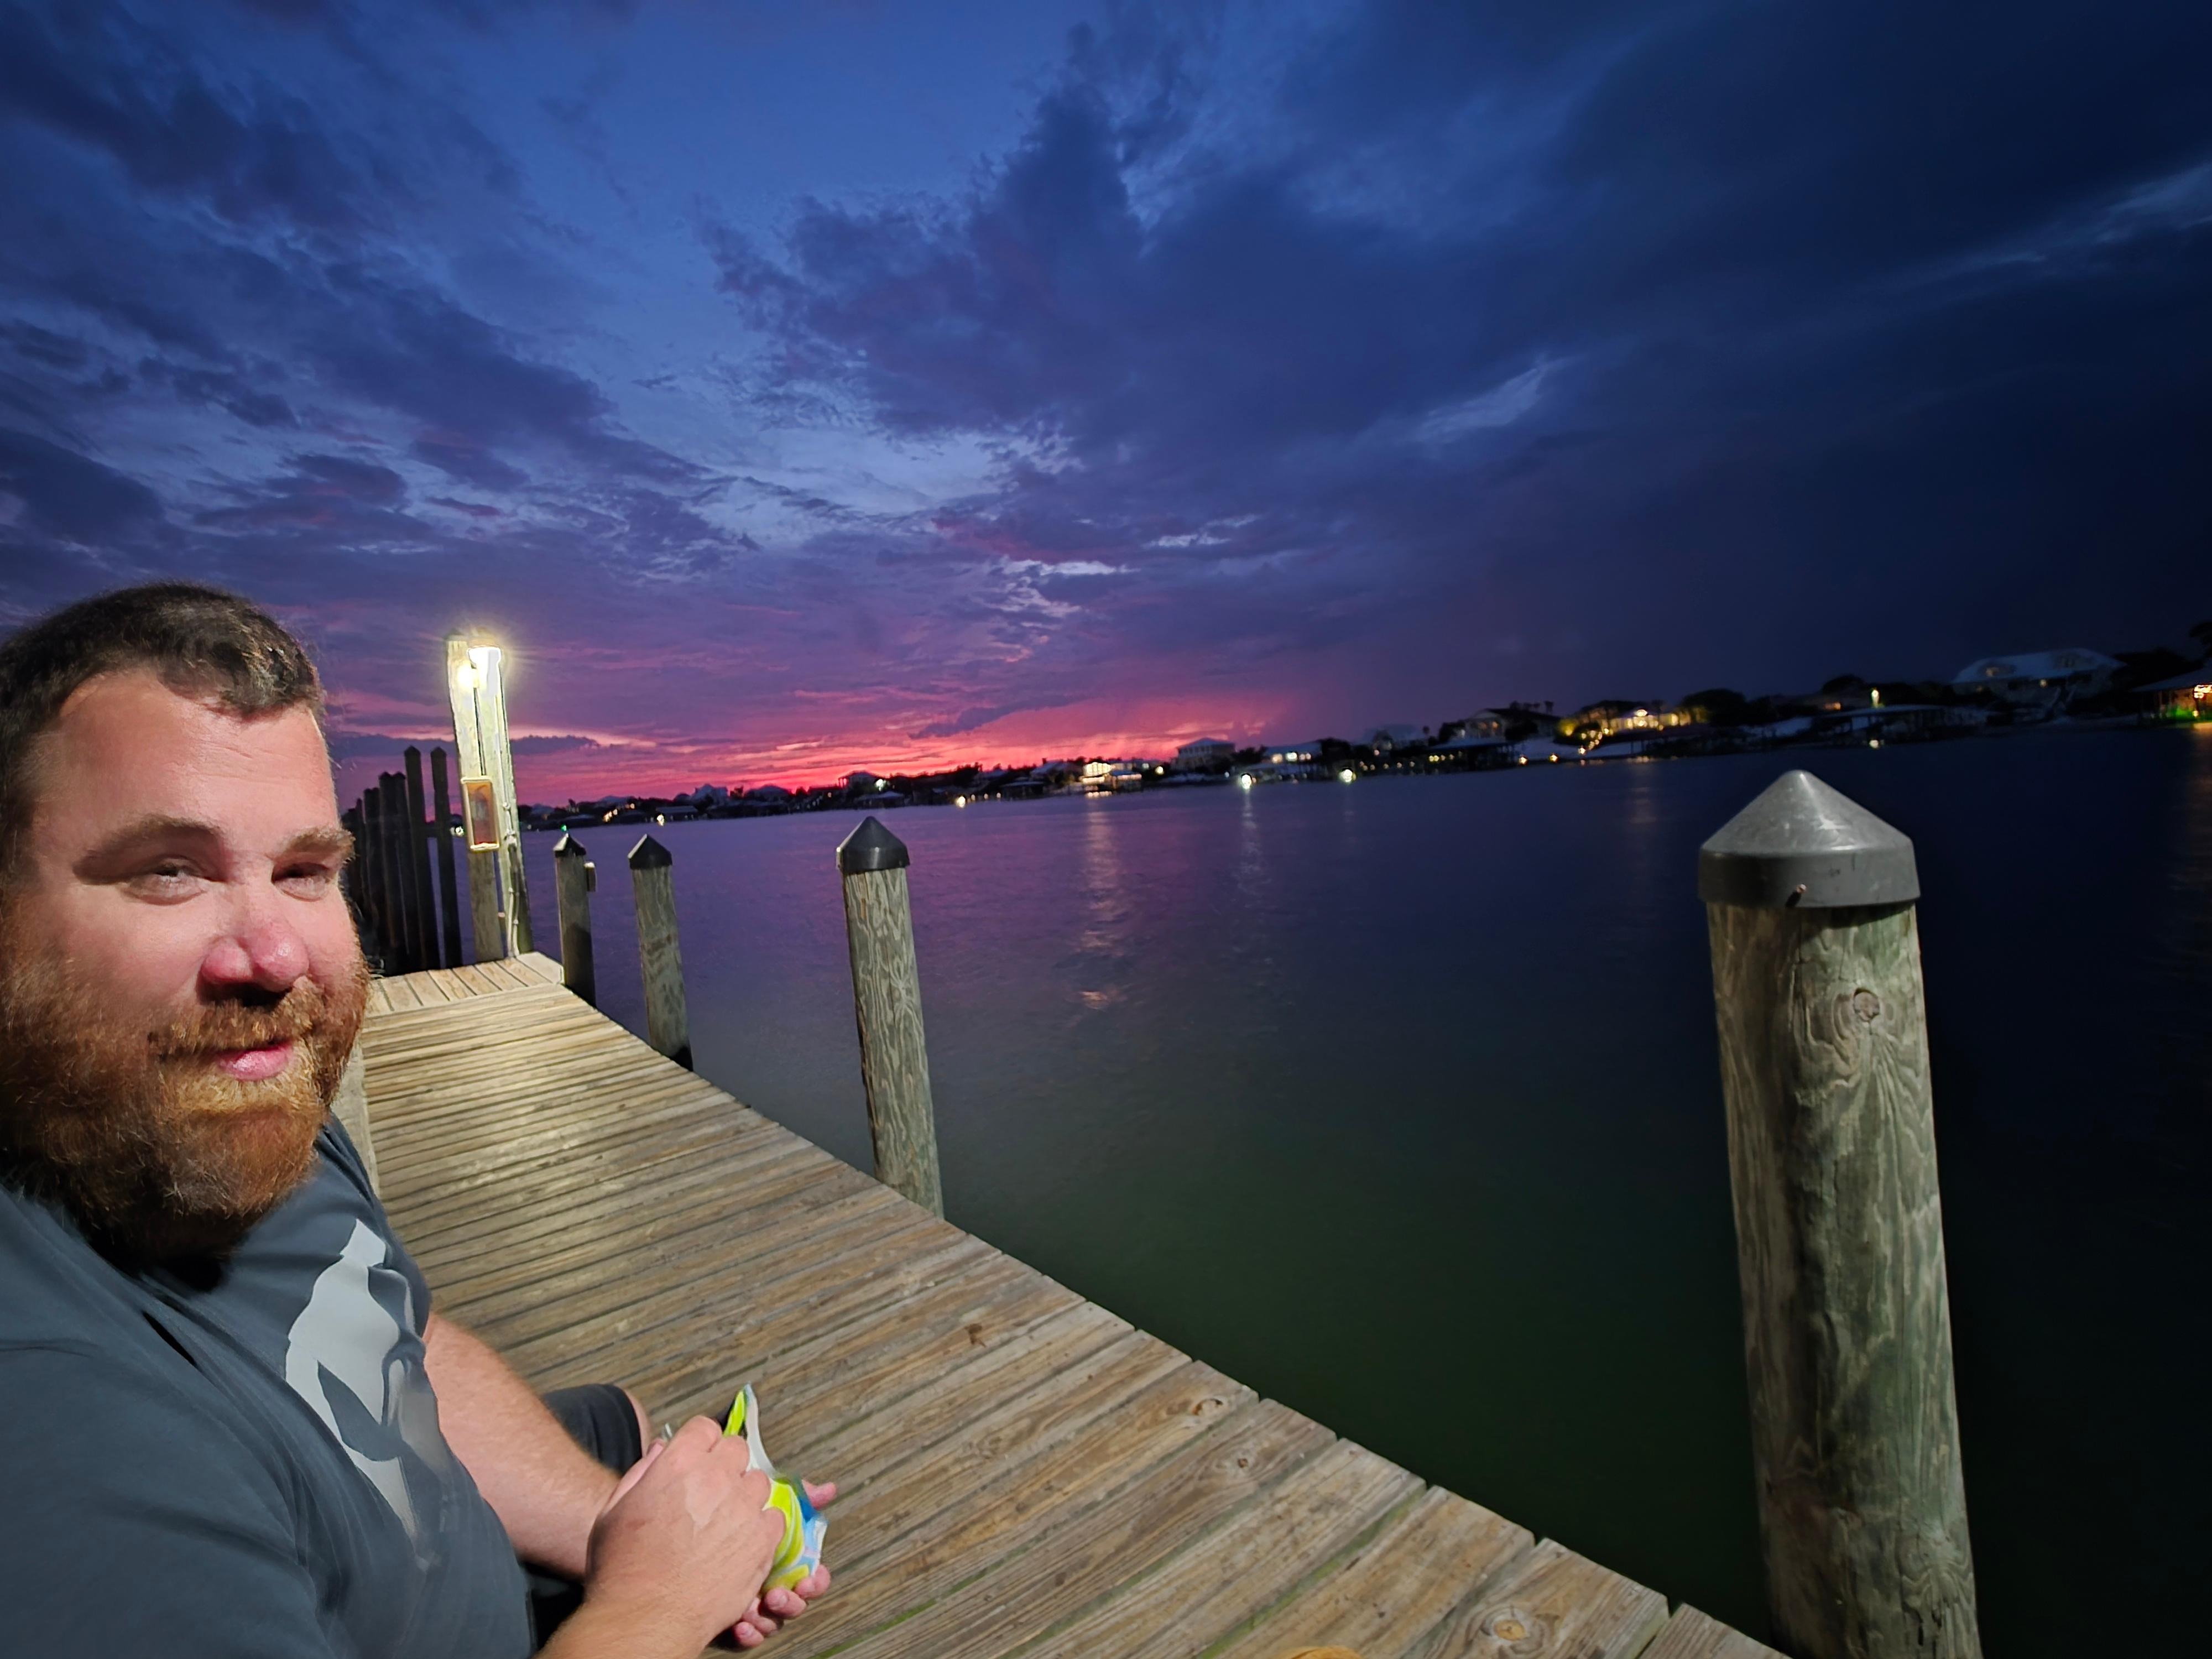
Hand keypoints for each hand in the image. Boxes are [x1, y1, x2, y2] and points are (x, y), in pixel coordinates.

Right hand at [581, 1417, 786, 1653]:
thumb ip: (641, 1473)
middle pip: (736, 1450)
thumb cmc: (622, 1570)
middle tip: (711, 1491)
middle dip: (725, 1465)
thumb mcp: (613, 1511)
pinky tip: (739, 1543)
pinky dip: (761, 1527)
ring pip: (758, 1483)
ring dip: (744, 1496)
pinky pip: (774, 1518)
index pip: (705, 1428)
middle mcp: (716, 1478)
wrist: (644, 1619)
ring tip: (724, 1521)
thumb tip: (660, 1450)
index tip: (698, 1457)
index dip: (699, 1443)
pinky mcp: (761, 1540)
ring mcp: (743, 1509)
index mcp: (678, 1464)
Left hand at [729, 1479, 836, 1648]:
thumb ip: (796, 1500)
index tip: (807, 1579)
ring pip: (774, 1621)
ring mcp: (756, 1607)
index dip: (815, 1580)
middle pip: (796, 1602)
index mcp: (787, 1565)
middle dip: (791, 1601)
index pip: (812, 1577)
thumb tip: (828, 1489)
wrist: (686, 1561)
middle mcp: (775, 1587)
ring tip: (754, 1610)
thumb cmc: (731, 1527)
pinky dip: (748, 1633)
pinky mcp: (736, 1623)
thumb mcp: (763, 1509)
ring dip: (768, 1618)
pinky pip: (749, 1636)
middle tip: (775, 1595)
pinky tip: (740, 1625)